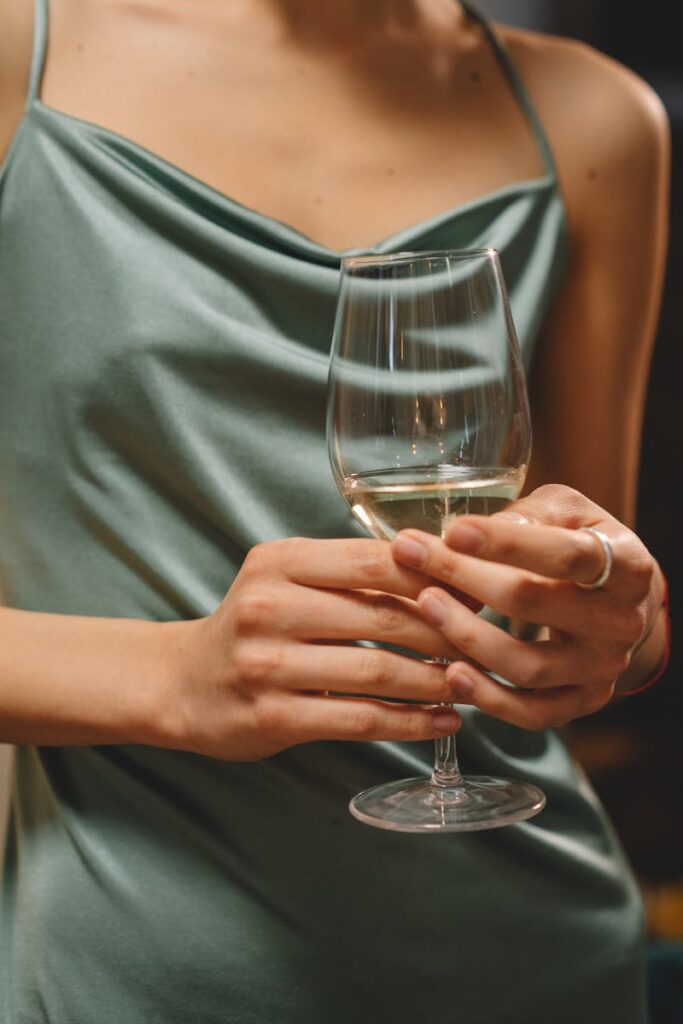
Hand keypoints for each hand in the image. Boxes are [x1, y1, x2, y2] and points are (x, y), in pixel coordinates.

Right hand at [166, 538, 463, 759]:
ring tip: (474, 684)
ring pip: (378, 673)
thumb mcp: (287, 579)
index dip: (435, 575)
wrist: (182, 682)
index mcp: (279, 561)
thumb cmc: (253, 625)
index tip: (478, 590)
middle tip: (490, 643)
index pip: (374, 560)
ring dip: (436, 681)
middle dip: (447, 632)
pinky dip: (409, 724)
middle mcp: (269, 606)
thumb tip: (446, 579)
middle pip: (383, 616)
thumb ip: (351, 575)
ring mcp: (268, 664)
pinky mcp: (273, 717)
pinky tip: (442, 722)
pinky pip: (359, 720)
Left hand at [390, 484, 663, 730]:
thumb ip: (527, 516)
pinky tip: (450, 673)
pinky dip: (489, 698)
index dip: (506, 543)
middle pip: (536, 604)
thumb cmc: (581, 543)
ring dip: (468, 637)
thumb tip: (469, 533)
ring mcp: (602, 667)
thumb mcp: (568, 511)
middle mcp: (620, 621)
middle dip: (466, 578)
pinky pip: (533, 713)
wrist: (622, 602)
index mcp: (626, 565)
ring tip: (425, 606)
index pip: (565, 554)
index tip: (453, 530)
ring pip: (529, 667)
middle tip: (413, 557)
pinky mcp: (583, 701)